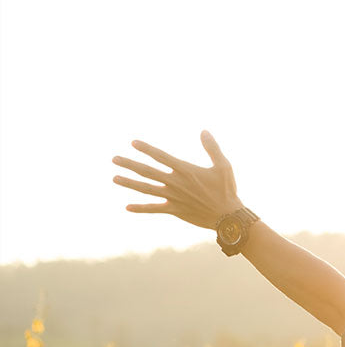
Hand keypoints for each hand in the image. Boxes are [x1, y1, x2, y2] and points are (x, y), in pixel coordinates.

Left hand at [112, 131, 241, 229]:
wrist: (228, 216)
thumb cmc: (227, 189)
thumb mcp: (223, 166)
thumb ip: (212, 148)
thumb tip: (204, 131)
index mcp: (185, 170)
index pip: (161, 156)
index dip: (146, 149)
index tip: (133, 143)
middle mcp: (176, 183)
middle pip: (147, 172)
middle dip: (129, 164)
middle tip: (114, 159)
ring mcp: (173, 197)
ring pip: (146, 189)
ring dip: (129, 183)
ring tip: (115, 178)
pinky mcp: (175, 210)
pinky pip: (154, 209)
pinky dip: (141, 208)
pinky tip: (127, 207)